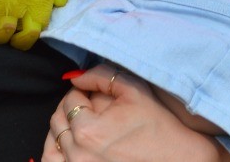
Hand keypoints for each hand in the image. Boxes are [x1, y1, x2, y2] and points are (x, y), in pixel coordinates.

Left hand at [44, 66, 222, 161]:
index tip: (96, 94)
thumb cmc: (159, 126)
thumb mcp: (134, 90)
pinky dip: (58, 152)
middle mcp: (78, 155)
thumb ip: (102, 76)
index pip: (70, 99)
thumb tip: (76, 77)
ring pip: (52, 145)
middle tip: (91, 108)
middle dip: (72, 109)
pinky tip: (74, 146)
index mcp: (88, 130)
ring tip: (81, 127)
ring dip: (62, 131)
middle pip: (58, 121)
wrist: (177, 161)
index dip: (83, 92)